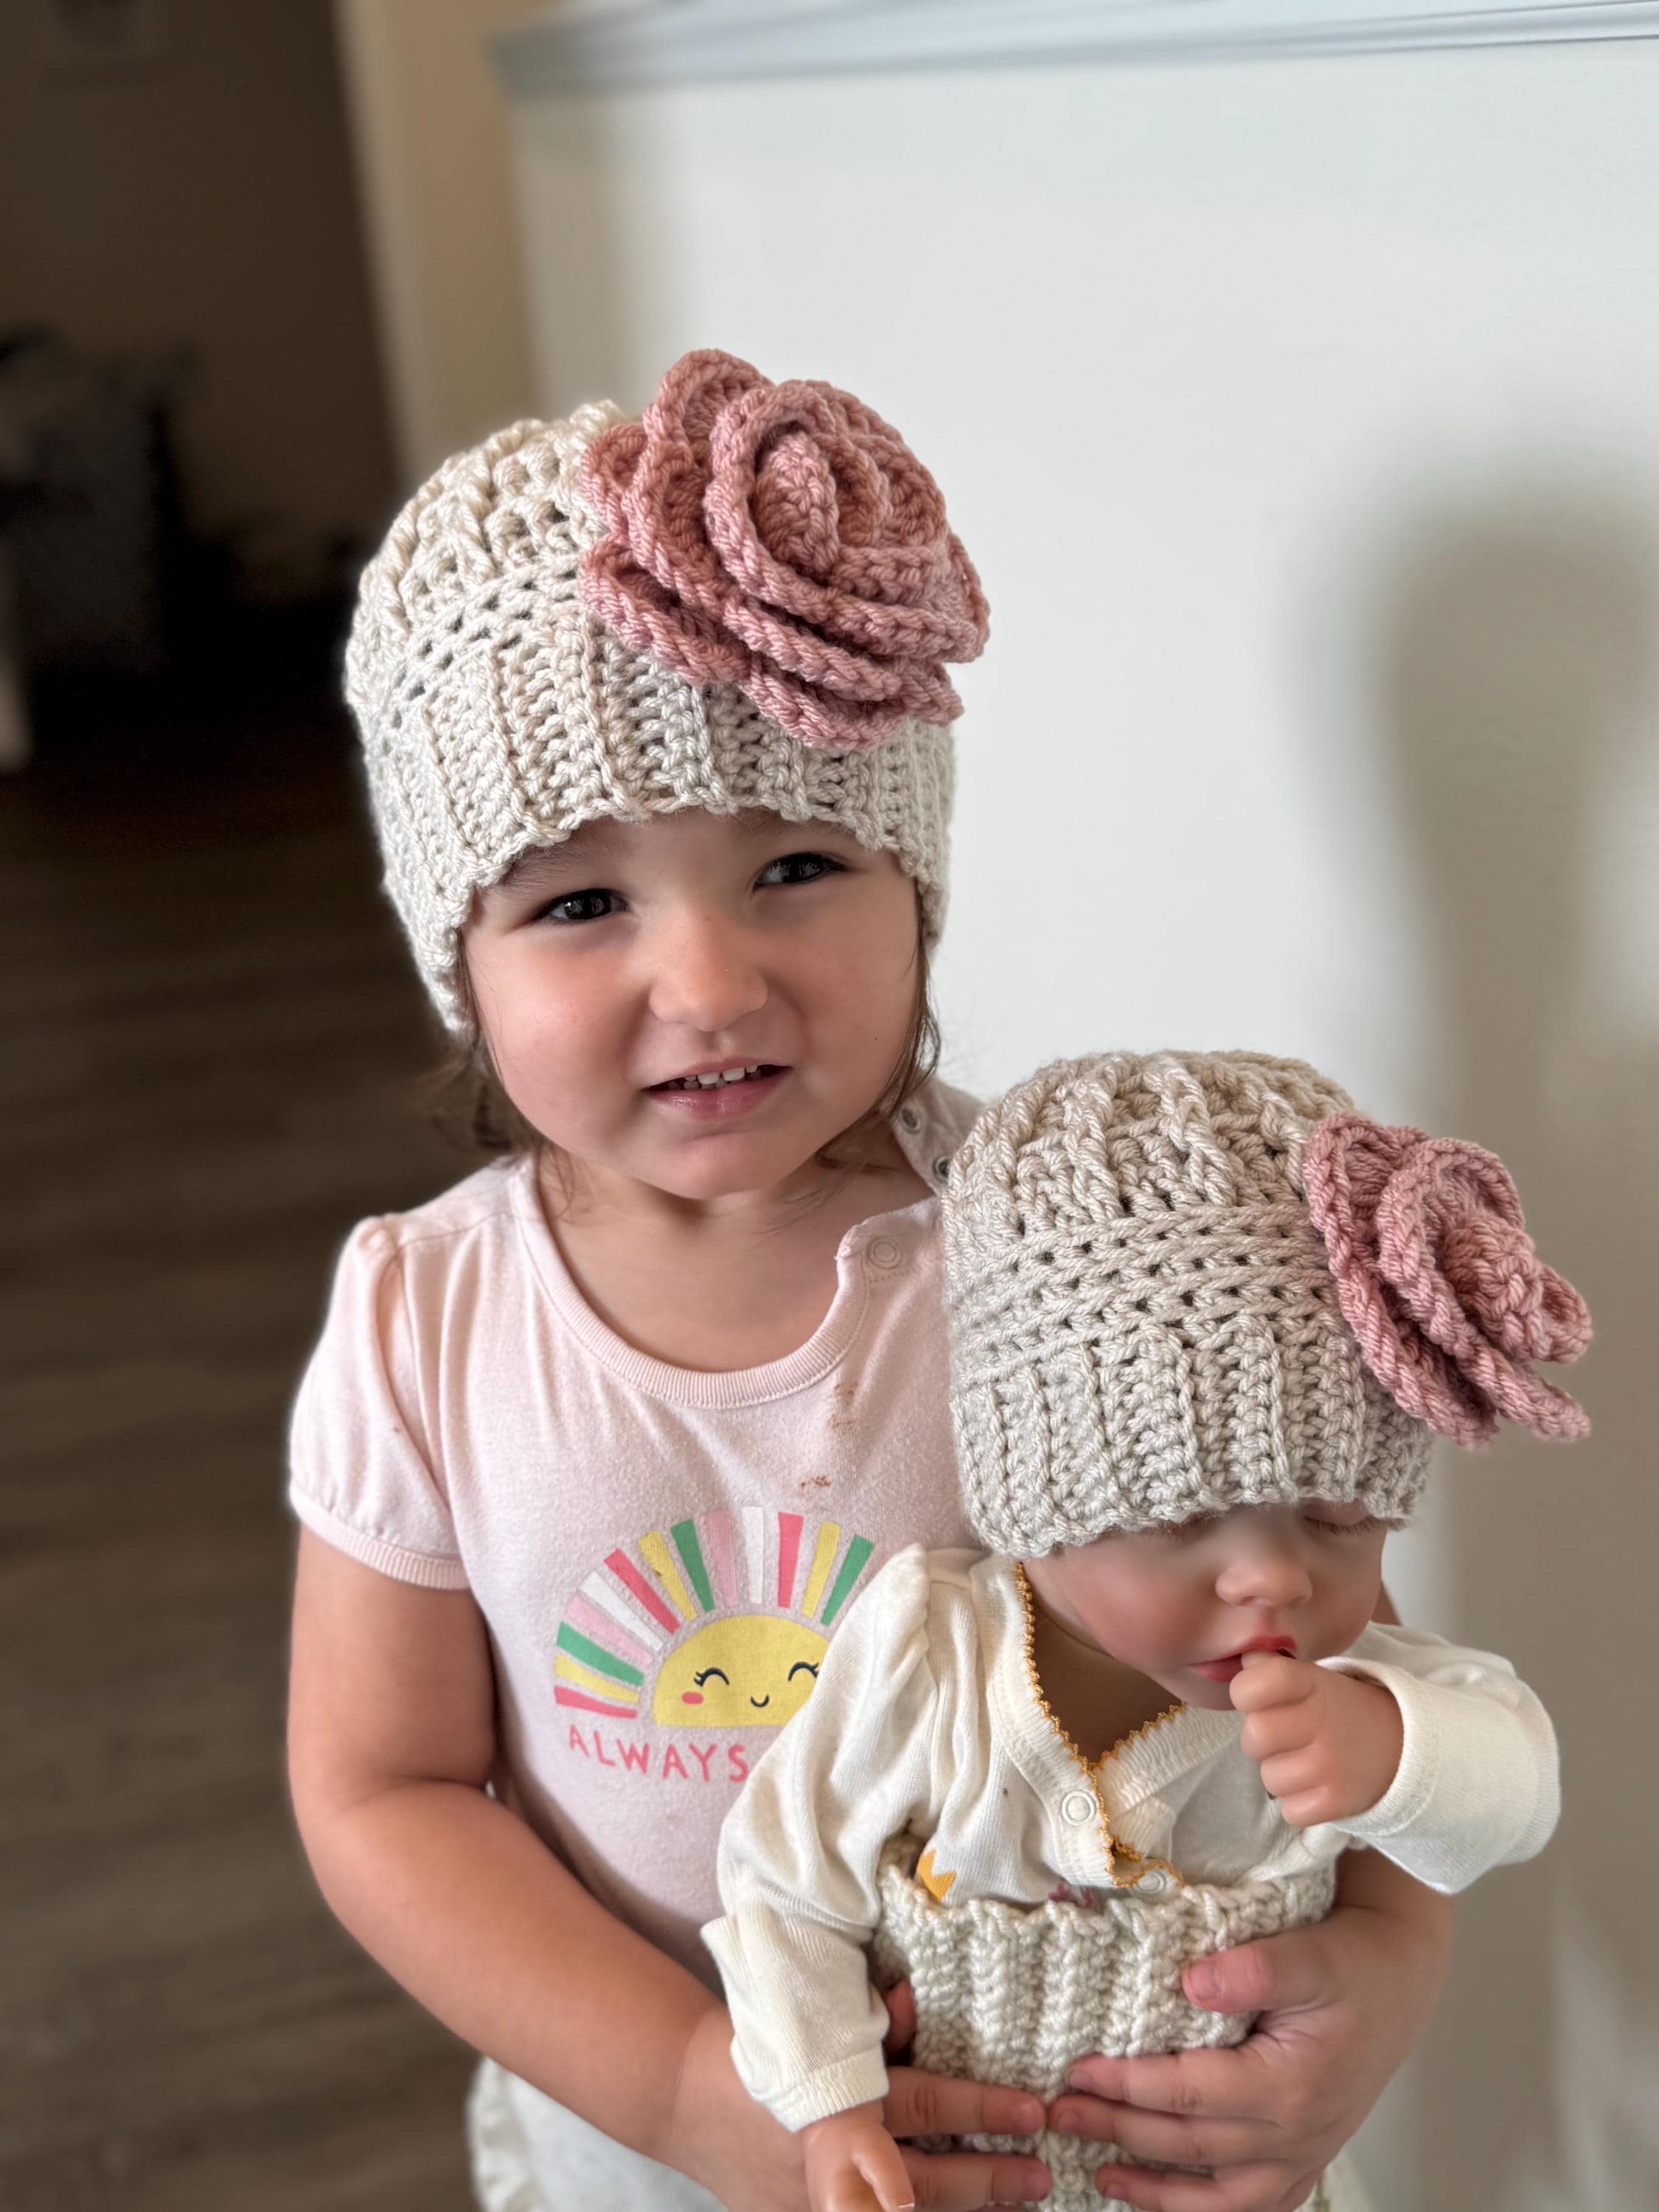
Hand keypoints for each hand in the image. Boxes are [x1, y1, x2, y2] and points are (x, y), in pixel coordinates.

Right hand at [668, 2001, 1050, 2210]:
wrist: (686, 2097)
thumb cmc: (758, 2043)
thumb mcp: (810, 2020)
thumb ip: (868, 2019)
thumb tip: (915, 1996)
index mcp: (838, 2099)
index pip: (923, 2102)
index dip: (980, 2107)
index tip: (1032, 2110)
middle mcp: (833, 2158)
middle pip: (927, 2176)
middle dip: (989, 2176)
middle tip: (1041, 2170)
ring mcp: (816, 2203)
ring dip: (967, 2207)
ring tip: (1020, 2198)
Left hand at [1046, 1849, 1452, 2211]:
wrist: (1401, 1977)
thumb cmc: (1354, 1961)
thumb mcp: (1310, 1953)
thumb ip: (1254, 1968)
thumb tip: (1192, 1983)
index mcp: (1291, 2086)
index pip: (1187, 2094)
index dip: (1126, 2086)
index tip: (1075, 2071)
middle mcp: (1296, 2136)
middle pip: (1189, 2145)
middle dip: (1116, 2130)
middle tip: (1056, 2114)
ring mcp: (1303, 2156)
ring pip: (1218, 2196)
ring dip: (1153, 2189)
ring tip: (1096, 2172)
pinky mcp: (1305, 2159)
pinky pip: (1250, 2205)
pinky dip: (1203, 2210)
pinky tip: (1165, 2201)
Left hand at [1230, 1653, 1402, 1826]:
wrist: (1402, 1746)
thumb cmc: (1341, 1709)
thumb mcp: (1312, 1678)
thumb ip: (1273, 1668)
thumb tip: (1244, 1660)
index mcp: (1312, 1685)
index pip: (1256, 1684)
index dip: (1246, 1691)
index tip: (1255, 1697)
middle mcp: (1322, 1723)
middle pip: (1254, 1736)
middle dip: (1259, 1739)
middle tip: (1283, 1736)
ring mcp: (1331, 1765)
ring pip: (1269, 1778)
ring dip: (1280, 1773)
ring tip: (1304, 1761)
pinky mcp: (1338, 1802)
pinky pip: (1290, 1810)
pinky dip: (1298, 1803)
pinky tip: (1316, 1786)